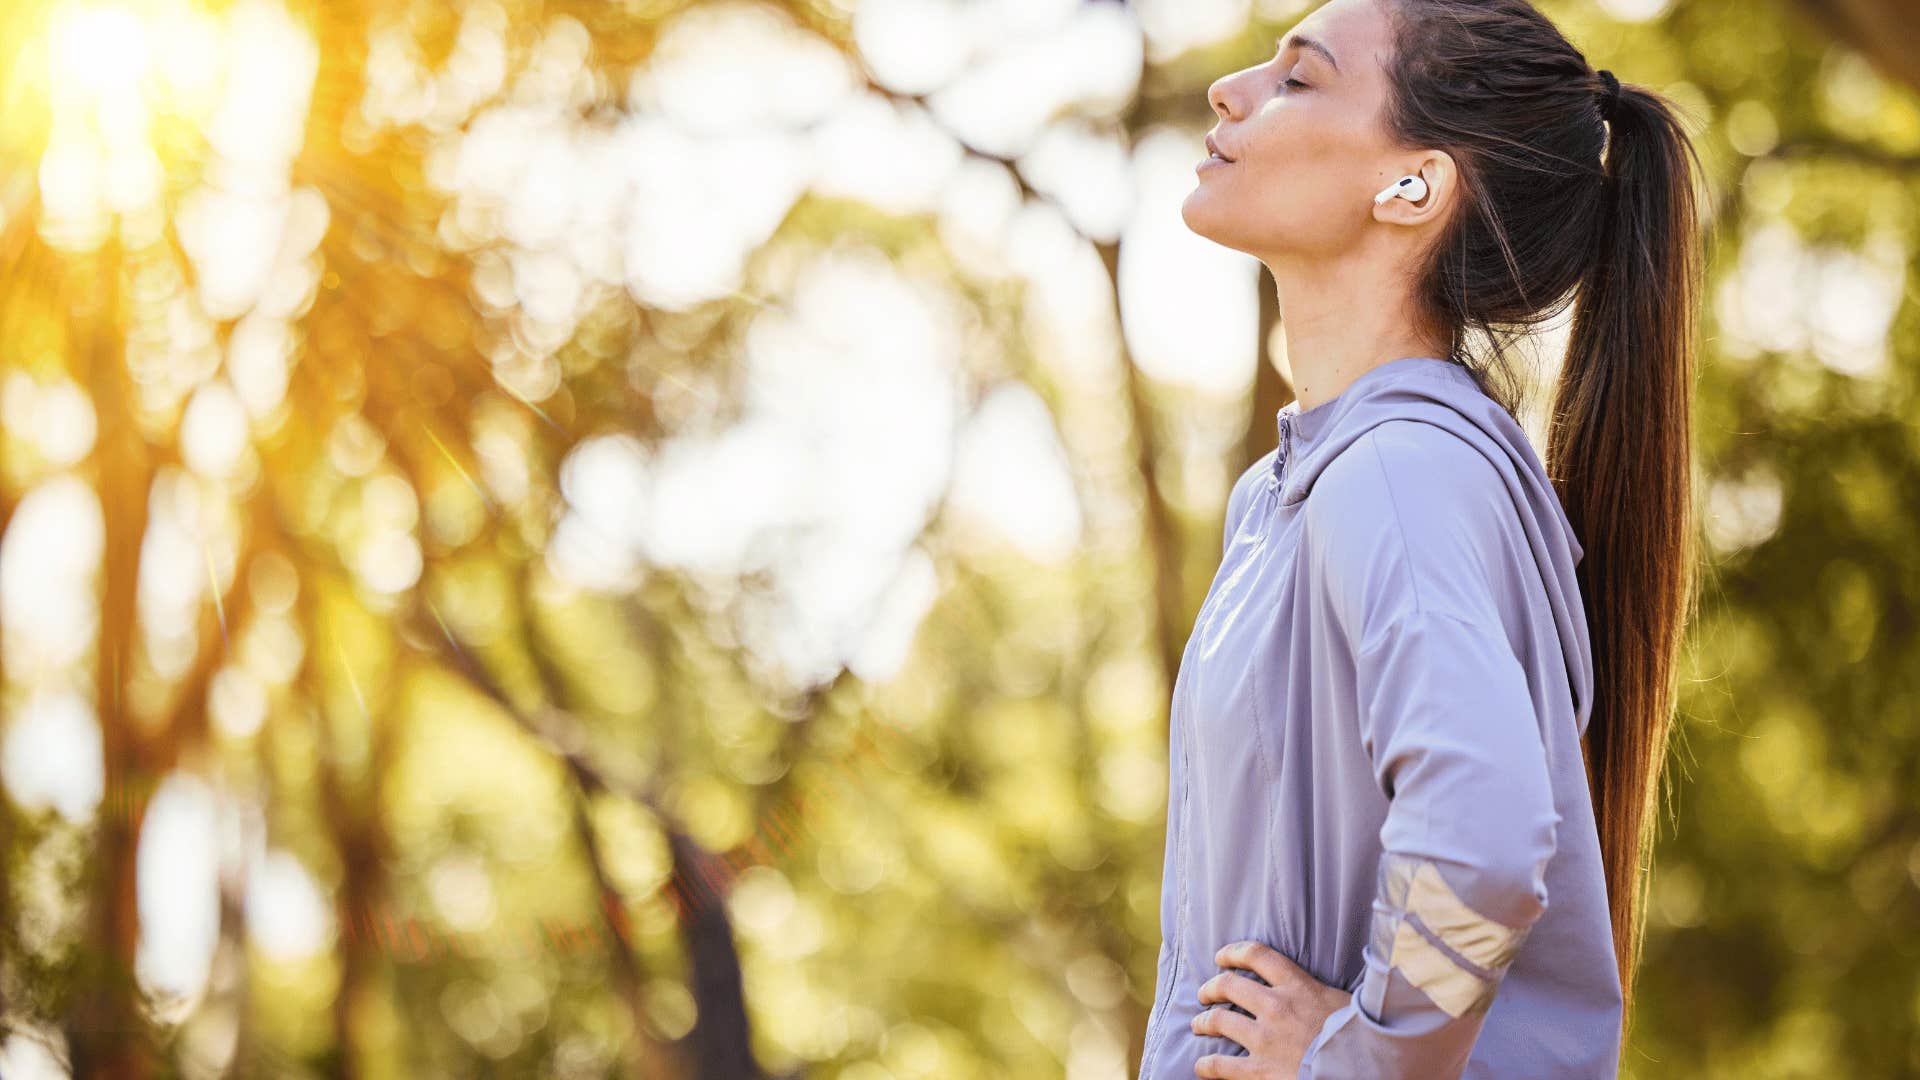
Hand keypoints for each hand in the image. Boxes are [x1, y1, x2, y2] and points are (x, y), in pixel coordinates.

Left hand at [1191, 940, 1349, 1077]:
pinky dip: (1206, 1065)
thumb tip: (1329, 991)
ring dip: (1204, 1021)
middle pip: (1229, 984)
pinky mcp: (1260, 1070)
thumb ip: (1325, 994)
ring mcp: (1265, 1038)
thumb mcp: (1346, 1003)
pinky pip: (1221, 1066)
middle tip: (1204, 994)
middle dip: (1211, 988)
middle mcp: (1276, 1006)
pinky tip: (1200, 1066)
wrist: (1362, 1070)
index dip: (1233, 952)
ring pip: (1219, 1020)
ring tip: (1198, 1023)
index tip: (1221, 957)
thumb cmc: (1361, 1038)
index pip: (1257, 955)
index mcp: (1298, 986)